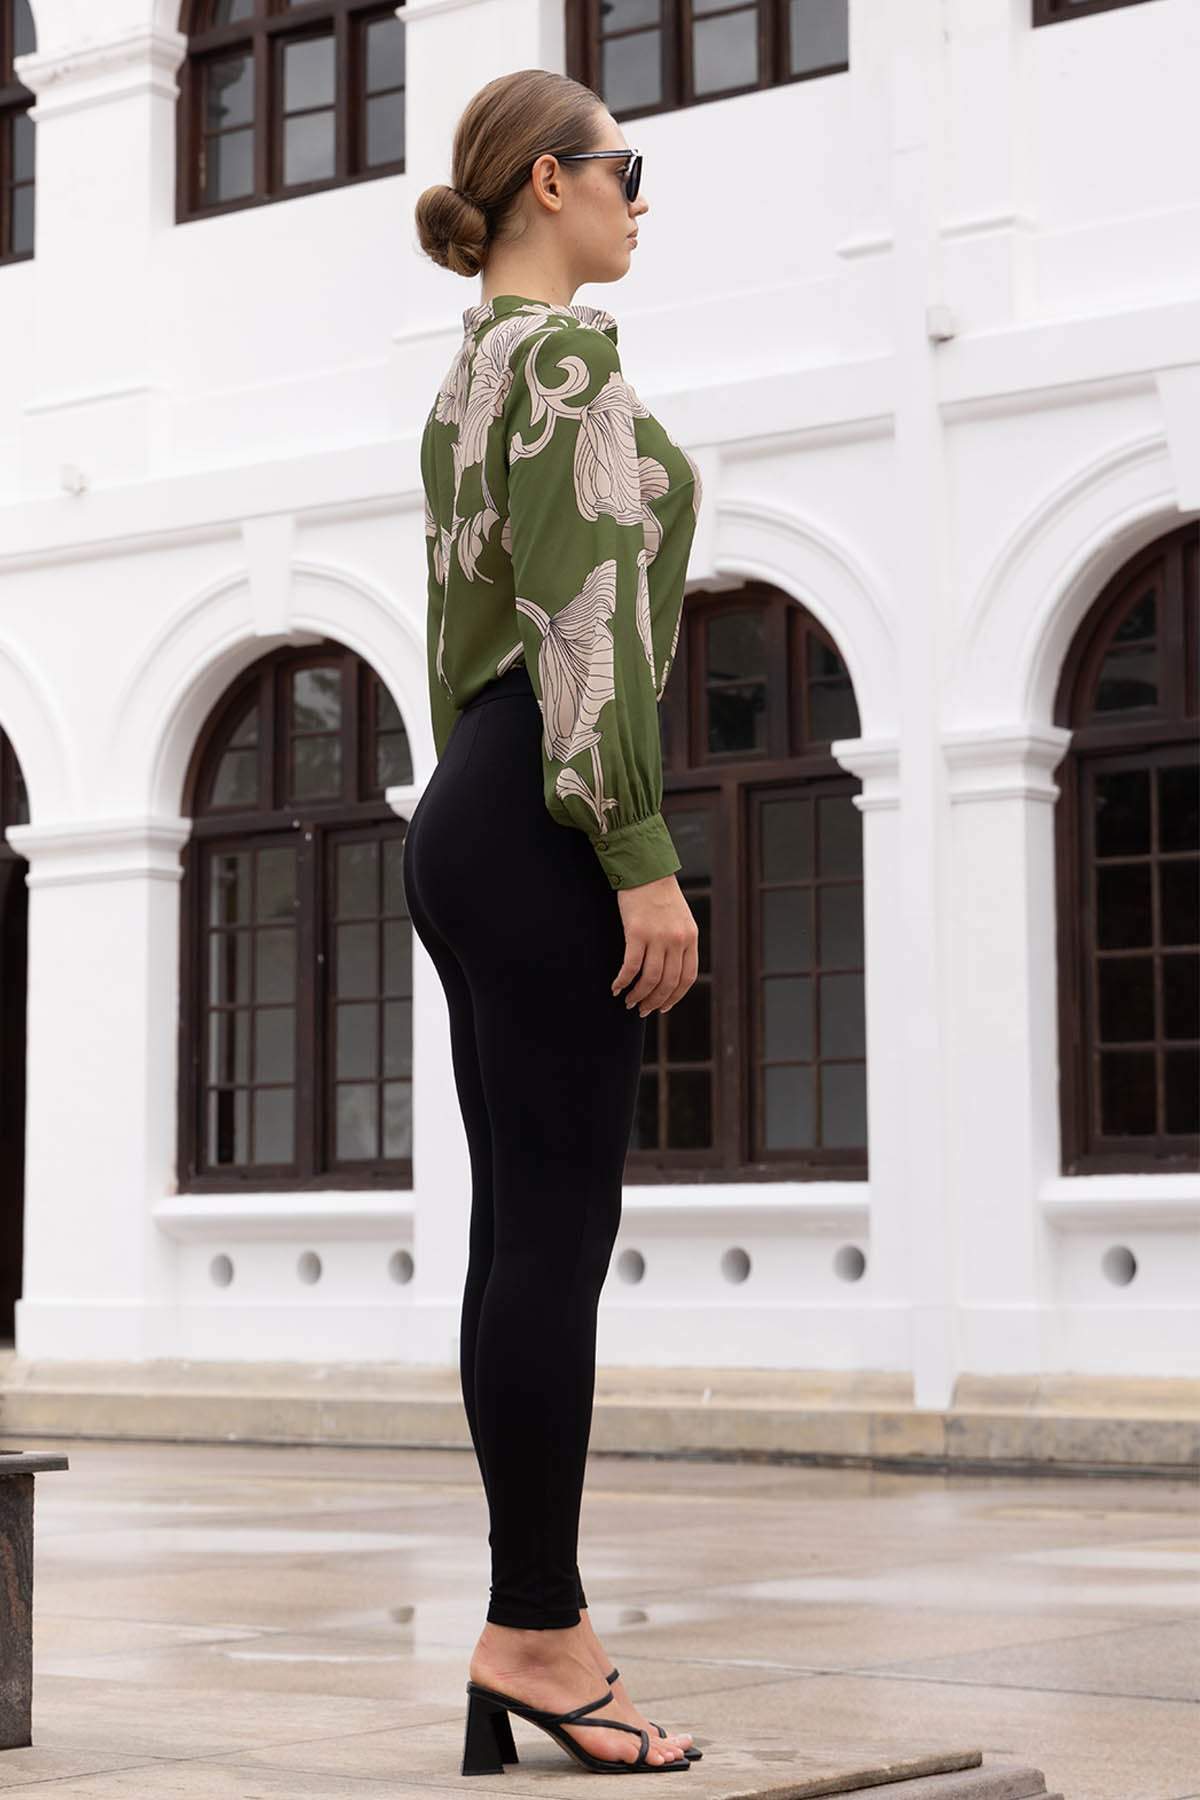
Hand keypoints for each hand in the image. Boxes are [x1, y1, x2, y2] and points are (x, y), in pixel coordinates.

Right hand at [611, 874, 699, 1017]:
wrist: (646, 870)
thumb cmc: (660, 894)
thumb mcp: (680, 919)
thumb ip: (680, 942)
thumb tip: (670, 970)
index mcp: (690, 938)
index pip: (687, 978)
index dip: (674, 997)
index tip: (663, 1007)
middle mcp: (677, 940)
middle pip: (668, 982)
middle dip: (655, 1001)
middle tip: (642, 1010)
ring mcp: (657, 937)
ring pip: (650, 978)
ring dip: (638, 995)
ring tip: (629, 1002)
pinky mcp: (636, 932)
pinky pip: (631, 966)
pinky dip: (623, 981)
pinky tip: (616, 987)